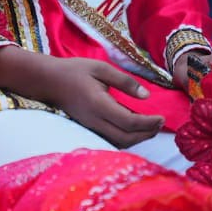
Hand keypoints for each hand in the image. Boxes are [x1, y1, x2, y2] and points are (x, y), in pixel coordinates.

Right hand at [33, 57, 164, 147]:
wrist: (49, 82)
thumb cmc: (75, 71)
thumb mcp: (101, 68)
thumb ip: (124, 82)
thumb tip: (146, 96)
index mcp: (99, 105)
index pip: (129, 122)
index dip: (148, 123)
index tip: (162, 117)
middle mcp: (96, 121)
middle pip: (126, 138)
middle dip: (147, 134)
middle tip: (160, 123)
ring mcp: (92, 127)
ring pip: (119, 142)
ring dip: (138, 138)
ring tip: (151, 126)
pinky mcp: (90, 129)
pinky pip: (112, 140)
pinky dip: (127, 138)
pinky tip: (134, 128)